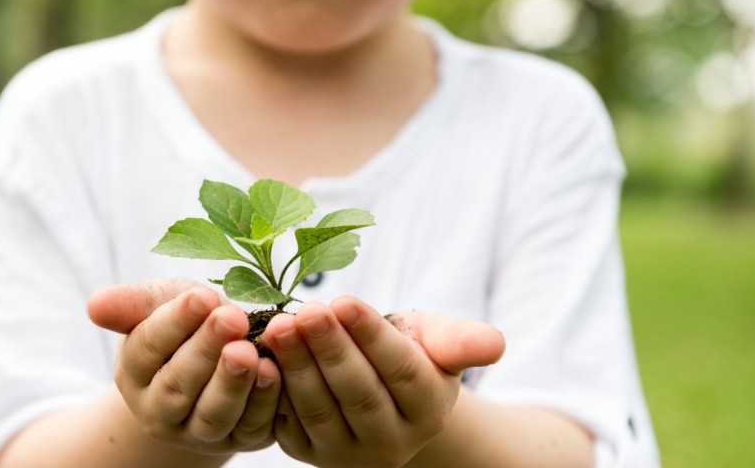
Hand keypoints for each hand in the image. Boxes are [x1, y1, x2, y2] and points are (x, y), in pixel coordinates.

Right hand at [87, 279, 281, 454]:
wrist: (219, 358)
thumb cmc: (188, 324)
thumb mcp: (162, 304)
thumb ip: (134, 304)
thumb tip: (95, 305)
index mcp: (134, 373)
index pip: (147, 347)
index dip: (174, 322)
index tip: (201, 296)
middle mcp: (160, 411)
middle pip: (178, 386)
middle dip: (206, 350)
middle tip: (231, 317)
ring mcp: (199, 432)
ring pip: (213, 415)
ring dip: (232, 383)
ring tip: (248, 351)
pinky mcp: (240, 439)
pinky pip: (251, 426)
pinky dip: (263, 401)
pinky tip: (273, 370)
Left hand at [262, 298, 504, 467]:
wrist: (380, 394)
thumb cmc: (410, 353)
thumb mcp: (437, 341)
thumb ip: (461, 341)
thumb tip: (494, 344)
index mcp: (430, 410)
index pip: (401, 372)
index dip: (371, 338)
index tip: (344, 302)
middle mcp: (393, 442)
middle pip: (358, 393)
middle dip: (329, 350)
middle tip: (304, 311)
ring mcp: (348, 454)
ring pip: (321, 410)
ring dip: (297, 367)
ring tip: (279, 326)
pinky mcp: (309, 453)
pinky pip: (289, 423)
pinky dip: (274, 389)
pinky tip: (260, 355)